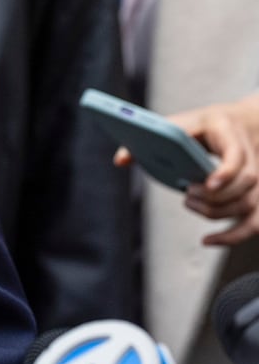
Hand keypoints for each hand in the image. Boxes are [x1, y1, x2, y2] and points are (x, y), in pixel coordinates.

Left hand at [113, 94, 258, 245]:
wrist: (237, 123)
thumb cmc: (203, 125)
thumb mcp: (178, 123)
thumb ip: (150, 139)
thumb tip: (119, 160)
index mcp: (230, 133)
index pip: (237, 155)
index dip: (225, 172)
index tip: (208, 184)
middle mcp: (251, 156)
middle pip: (245, 183)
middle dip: (216, 196)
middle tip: (187, 192)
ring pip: (250, 203)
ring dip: (218, 212)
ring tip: (189, 202)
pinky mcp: (256, 195)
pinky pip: (254, 222)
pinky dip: (233, 236)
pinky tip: (207, 240)